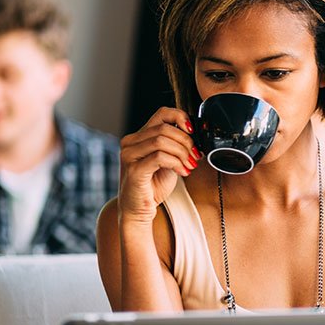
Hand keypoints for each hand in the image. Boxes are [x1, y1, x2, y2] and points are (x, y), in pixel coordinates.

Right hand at [118, 107, 201, 224]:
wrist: (139, 210)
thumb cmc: (153, 186)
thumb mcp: (168, 161)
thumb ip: (175, 146)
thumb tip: (195, 136)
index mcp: (138, 136)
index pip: (161, 114)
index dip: (180, 118)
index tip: (193, 132)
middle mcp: (130, 142)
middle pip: (164, 128)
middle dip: (185, 141)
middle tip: (195, 156)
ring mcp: (129, 155)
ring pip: (161, 140)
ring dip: (182, 153)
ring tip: (190, 165)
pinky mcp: (133, 170)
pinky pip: (159, 157)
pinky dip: (176, 163)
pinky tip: (182, 172)